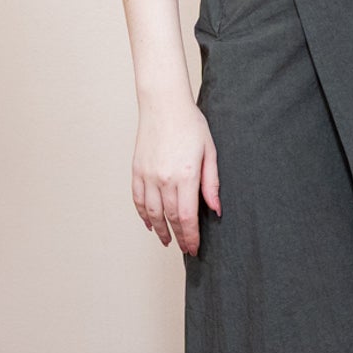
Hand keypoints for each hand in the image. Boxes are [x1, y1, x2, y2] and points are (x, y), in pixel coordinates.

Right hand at [133, 100, 219, 256]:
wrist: (163, 104)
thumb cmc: (190, 123)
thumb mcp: (209, 152)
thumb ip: (211, 183)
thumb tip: (216, 209)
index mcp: (185, 175)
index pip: (187, 216)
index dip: (191, 236)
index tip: (194, 248)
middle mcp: (164, 178)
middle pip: (170, 218)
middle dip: (179, 237)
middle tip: (185, 249)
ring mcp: (148, 175)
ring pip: (152, 213)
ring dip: (160, 230)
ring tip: (167, 240)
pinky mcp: (137, 170)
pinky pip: (138, 199)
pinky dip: (143, 214)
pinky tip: (150, 223)